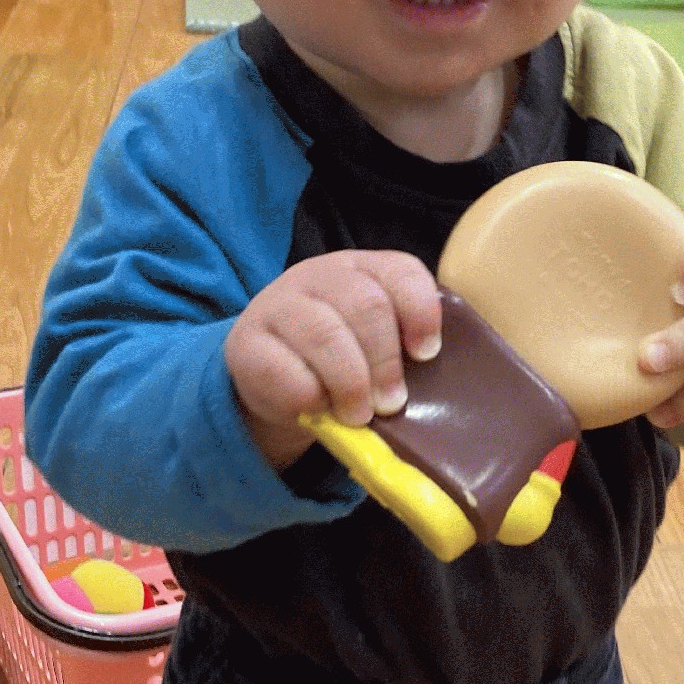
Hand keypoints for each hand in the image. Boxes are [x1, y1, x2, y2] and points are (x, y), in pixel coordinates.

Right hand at [225, 250, 441, 469]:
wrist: (270, 376)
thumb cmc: (339, 360)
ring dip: (350, 383)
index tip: (427, 354)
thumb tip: (438, 375)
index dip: (420, 312)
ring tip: (359, 414)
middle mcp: (317, 276)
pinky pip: (284, 370)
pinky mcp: (245, 344)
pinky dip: (309, 397)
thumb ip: (405, 344)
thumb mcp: (374, 342)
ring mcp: (277, 305)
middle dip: (385, 361)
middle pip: (366, 304)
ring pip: (325, 334)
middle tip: (391, 403)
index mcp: (359, 269)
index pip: (399, 271)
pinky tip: (316, 409)